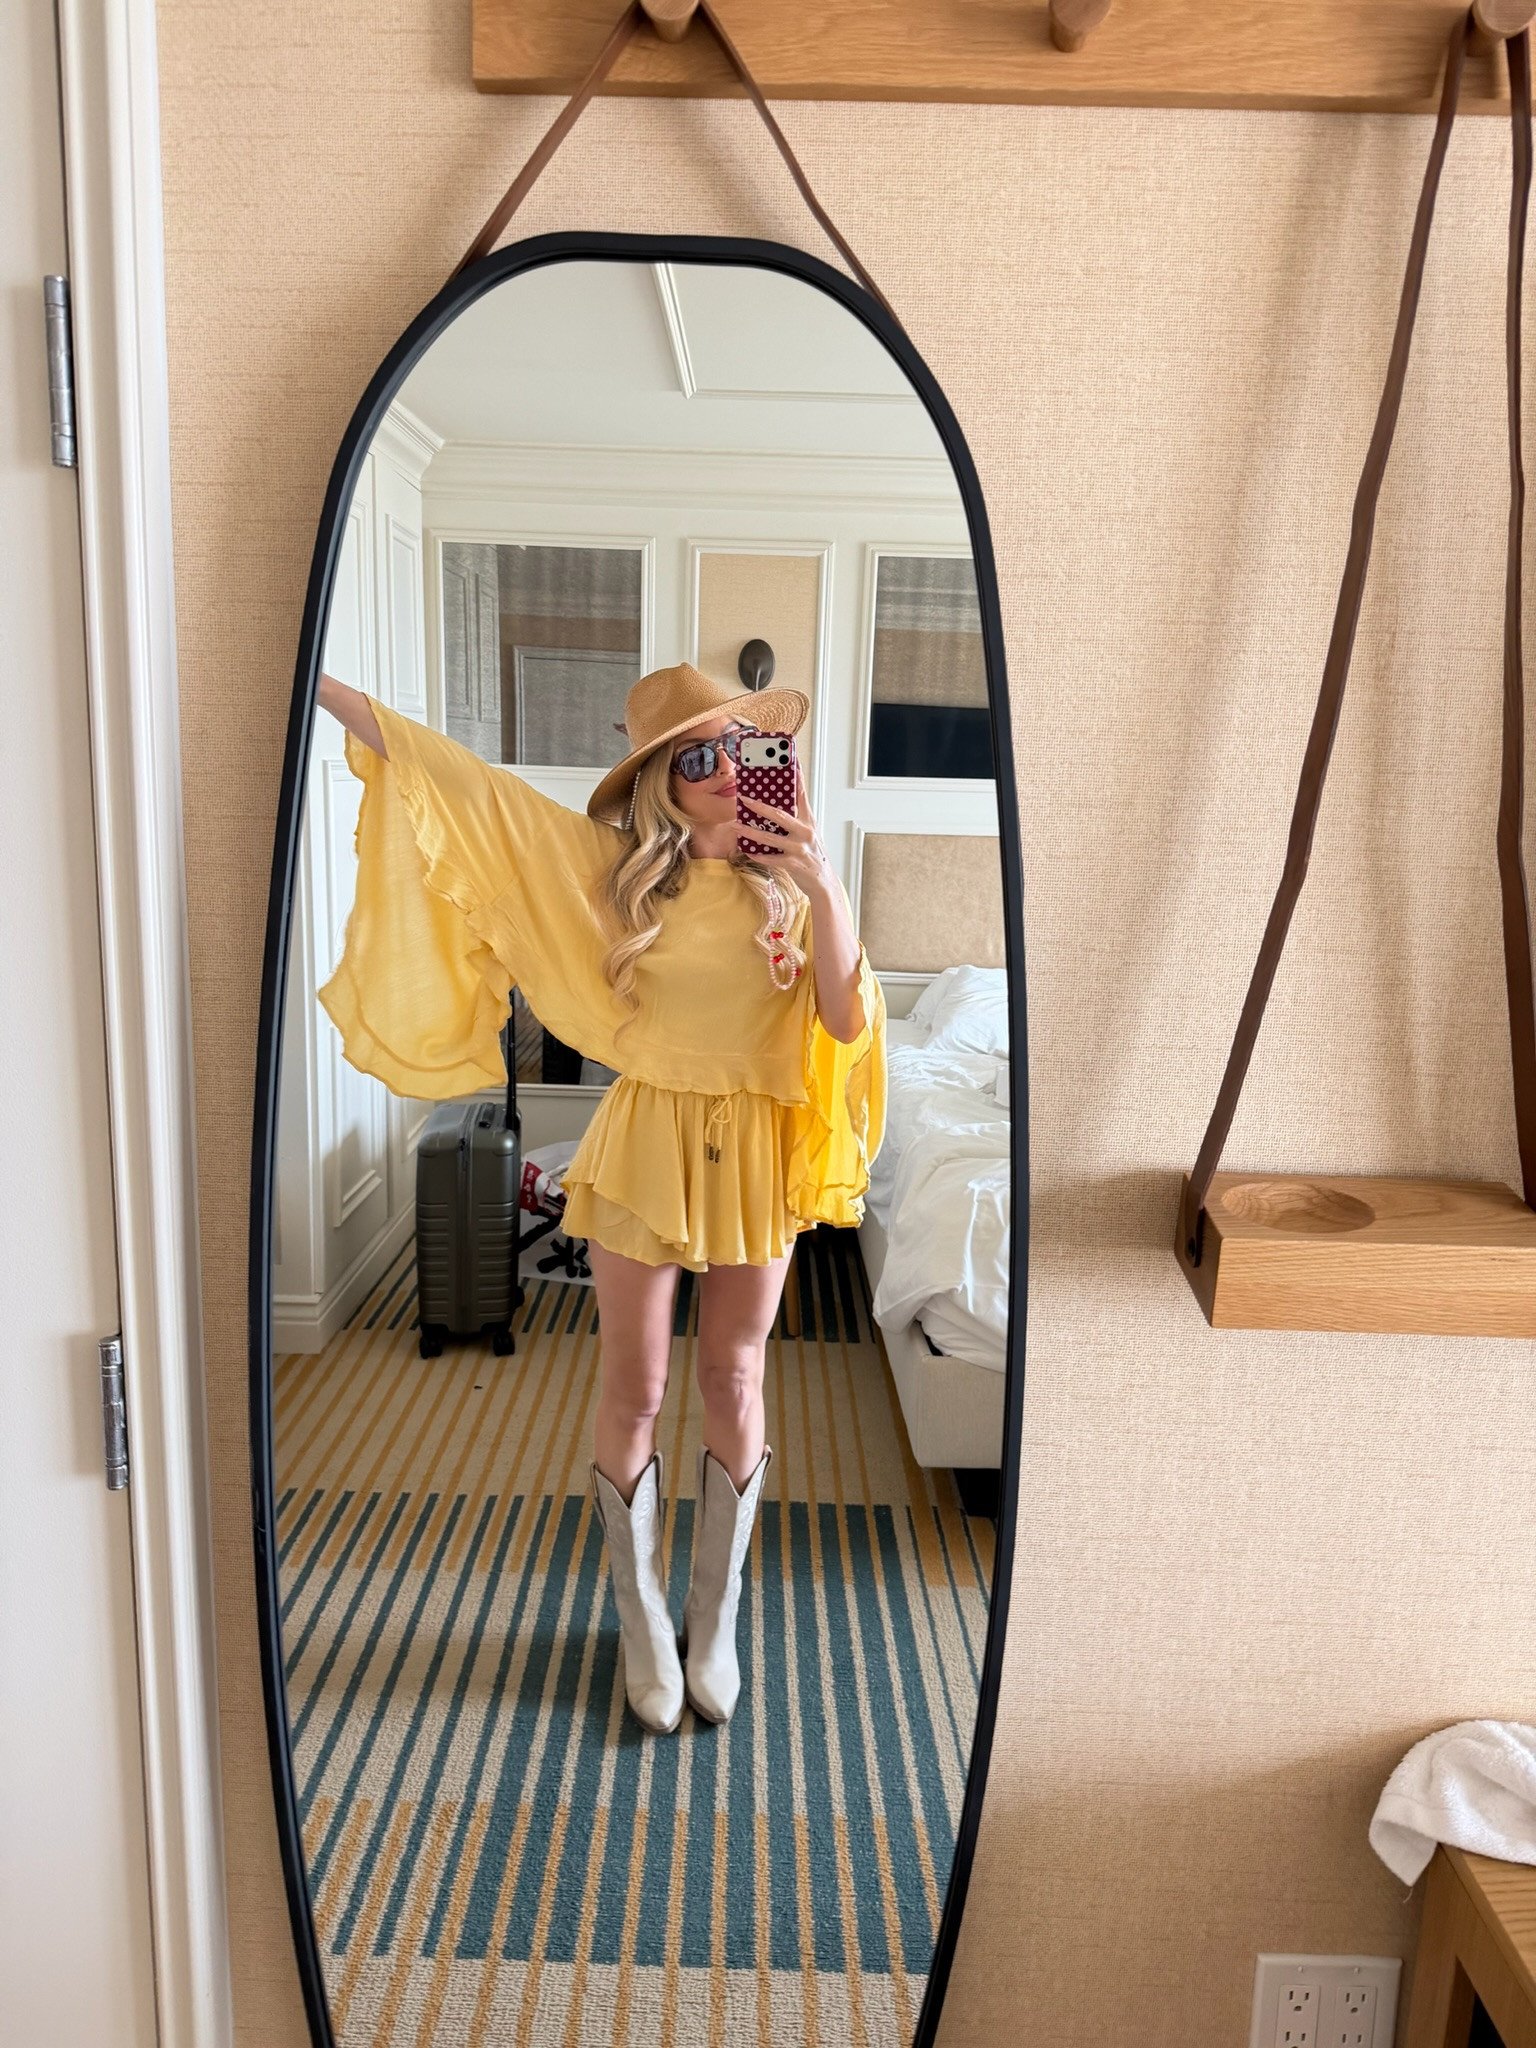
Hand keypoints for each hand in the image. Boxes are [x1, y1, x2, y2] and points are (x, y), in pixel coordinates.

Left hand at [737, 766, 834, 890]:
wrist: (823, 881)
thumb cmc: (813, 855)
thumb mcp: (809, 834)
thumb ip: (796, 821)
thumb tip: (776, 809)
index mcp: (808, 821)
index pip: (801, 796)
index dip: (796, 779)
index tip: (789, 763)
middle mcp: (805, 832)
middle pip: (780, 815)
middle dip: (760, 806)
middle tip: (744, 799)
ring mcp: (799, 848)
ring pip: (770, 837)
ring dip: (750, 832)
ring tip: (736, 826)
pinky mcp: (793, 863)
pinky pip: (771, 858)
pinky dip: (758, 854)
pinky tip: (748, 850)